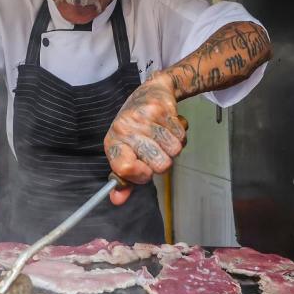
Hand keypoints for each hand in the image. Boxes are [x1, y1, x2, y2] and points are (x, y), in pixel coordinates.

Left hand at [104, 72, 187, 205]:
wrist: (151, 92)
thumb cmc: (137, 128)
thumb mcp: (126, 152)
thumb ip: (124, 179)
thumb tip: (117, 200)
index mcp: (113, 144)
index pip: (124, 169)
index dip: (140, 175)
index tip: (144, 170)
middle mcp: (124, 130)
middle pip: (159, 166)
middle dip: (163, 162)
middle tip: (156, 150)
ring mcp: (142, 119)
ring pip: (173, 152)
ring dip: (173, 148)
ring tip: (163, 137)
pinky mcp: (159, 110)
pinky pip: (180, 136)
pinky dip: (180, 135)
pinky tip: (170, 127)